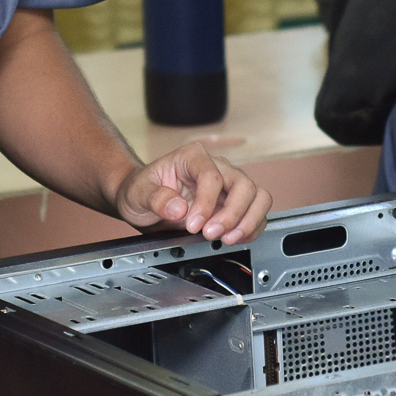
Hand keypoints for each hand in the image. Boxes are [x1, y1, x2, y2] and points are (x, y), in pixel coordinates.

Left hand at [113, 141, 270, 242]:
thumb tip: (178, 208)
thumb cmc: (142, 190)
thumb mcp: (138, 193)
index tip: (193, 225)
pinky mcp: (235, 203)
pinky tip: (234, 238)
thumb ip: (156, 198)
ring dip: (248, 221)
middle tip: (211, 234)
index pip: (212, 176)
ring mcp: (229, 185)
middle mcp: (217, 167)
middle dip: (232, 214)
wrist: (143, 201)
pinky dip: (251, 228)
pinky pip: (257, 212)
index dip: (206, 203)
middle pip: (243, 184)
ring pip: (258, 196)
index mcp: (193, 157)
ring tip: (227, 238)